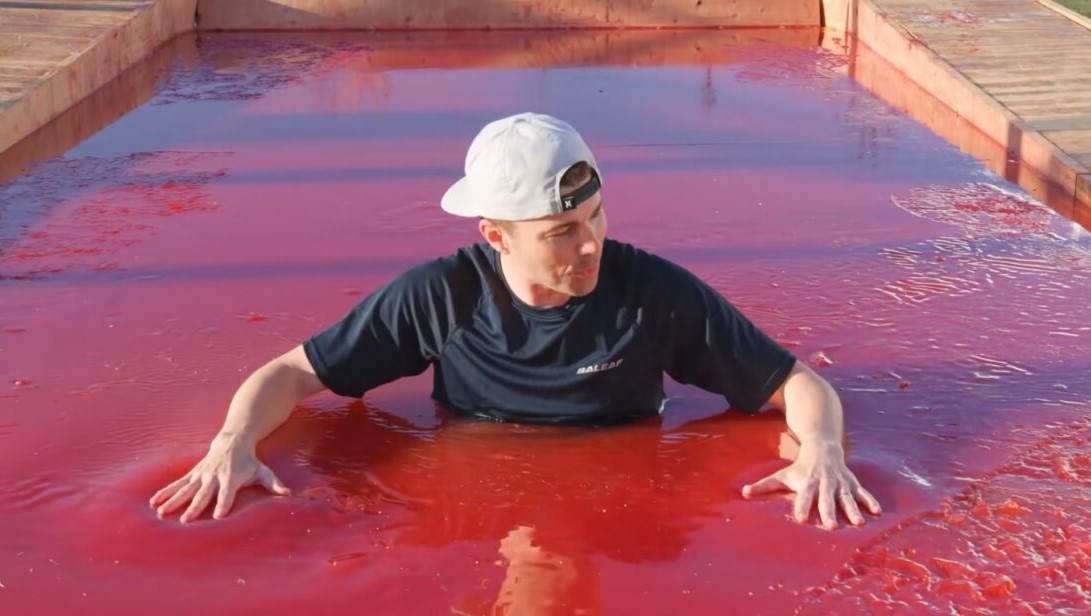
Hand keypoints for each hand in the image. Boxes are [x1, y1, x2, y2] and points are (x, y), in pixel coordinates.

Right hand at [149, 434, 289, 522]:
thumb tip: (288, 494)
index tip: (218, 516)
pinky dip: (165, 491)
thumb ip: (274, 484)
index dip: (223, 503)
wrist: (233, 440)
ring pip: (185, 489)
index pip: (227, 493)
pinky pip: (177, 483)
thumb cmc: (249, 461)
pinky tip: (154, 502)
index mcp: (231, 478)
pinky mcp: (193, 473)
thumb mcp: (262, 470)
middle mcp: (214, 476)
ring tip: (161, 513)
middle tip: (186, 520)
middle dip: (195, 507)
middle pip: (203, 494)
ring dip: (173, 501)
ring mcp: (201, 474)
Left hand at [741, 439, 880, 528]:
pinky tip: (877, 512)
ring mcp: (840, 483)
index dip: (802, 506)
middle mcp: (825, 483)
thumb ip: (764, 485)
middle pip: (826, 499)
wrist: (822, 446)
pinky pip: (863, 492)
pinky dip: (870, 501)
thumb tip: (743, 493)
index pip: (804, 496)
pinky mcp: (852, 482)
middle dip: (829, 512)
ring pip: (847, 498)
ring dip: (852, 510)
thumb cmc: (800, 466)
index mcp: (807, 482)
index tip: (802, 519)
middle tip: (831, 527)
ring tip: (859, 523)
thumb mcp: (782, 474)